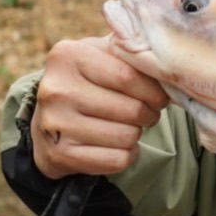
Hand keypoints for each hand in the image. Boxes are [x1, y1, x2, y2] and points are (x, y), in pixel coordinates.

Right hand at [30, 35, 167, 178]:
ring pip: (127, 137)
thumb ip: (130, 54)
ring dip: (137, 134)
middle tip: (147, 113)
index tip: (161, 96)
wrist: (47, 121)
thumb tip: (168, 66)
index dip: (154, 91)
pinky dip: (127, 155)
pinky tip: (117, 144)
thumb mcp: (100, 56)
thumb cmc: (87, 82)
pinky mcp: (60, 155)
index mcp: (68, 56)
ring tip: (128, 126)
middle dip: (149, 114)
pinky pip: (117, 160)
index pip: (128, 76)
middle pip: (132, 109)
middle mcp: (56, 90)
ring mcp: (55, 124)